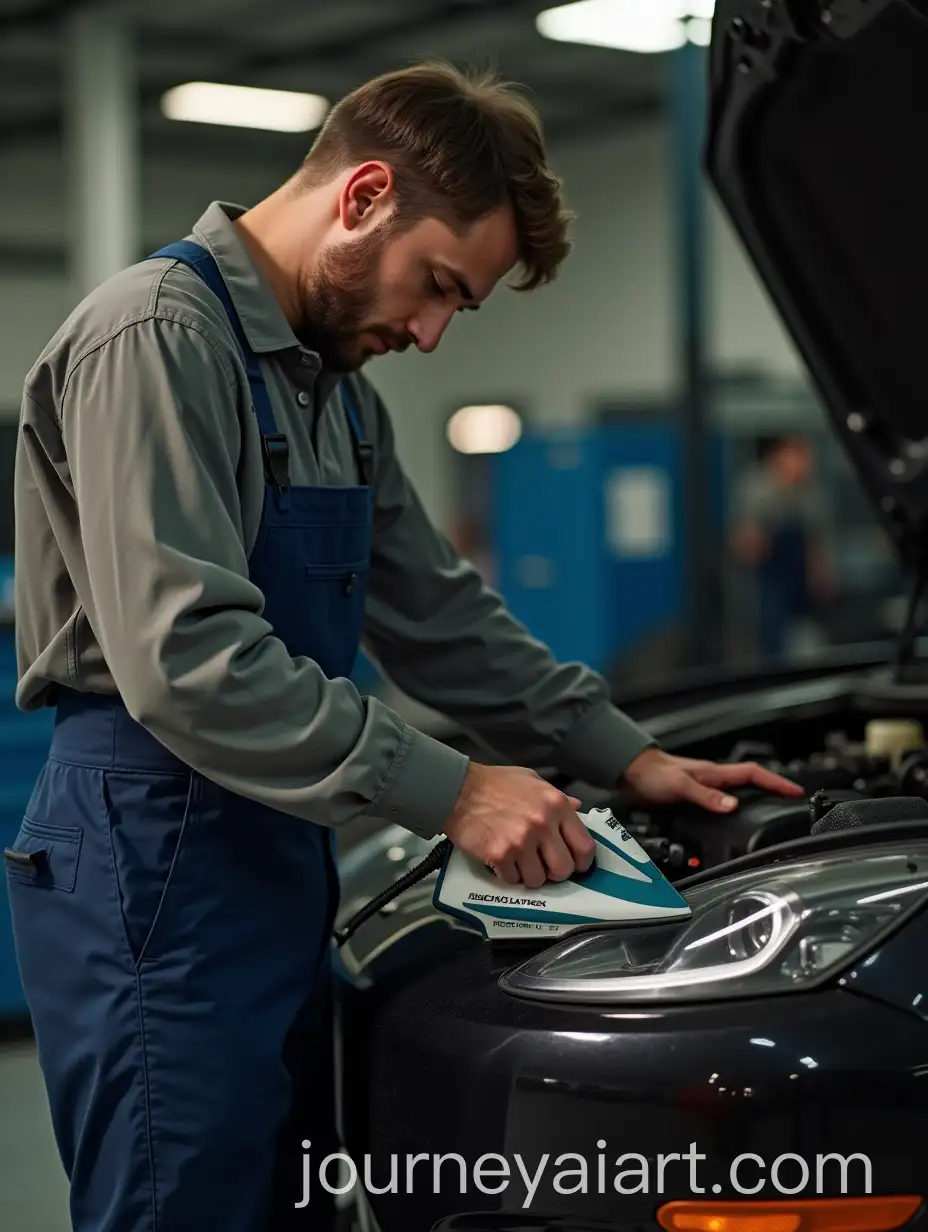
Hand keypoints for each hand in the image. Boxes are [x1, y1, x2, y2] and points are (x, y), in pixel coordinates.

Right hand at [442, 763, 594, 888]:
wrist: (457, 789)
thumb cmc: (494, 784)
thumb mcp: (531, 781)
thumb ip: (557, 797)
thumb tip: (577, 807)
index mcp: (556, 805)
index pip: (584, 846)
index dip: (582, 862)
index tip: (575, 865)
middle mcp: (543, 824)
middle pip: (564, 869)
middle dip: (555, 873)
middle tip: (543, 866)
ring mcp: (522, 841)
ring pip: (538, 879)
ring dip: (529, 875)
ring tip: (519, 862)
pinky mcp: (500, 854)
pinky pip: (513, 879)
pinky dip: (507, 874)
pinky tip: (501, 860)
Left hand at [622, 748, 803, 813]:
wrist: (629, 772)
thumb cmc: (652, 774)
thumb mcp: (680, 786)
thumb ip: (706, 796)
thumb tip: (733, 806)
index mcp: (714, 773)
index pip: (753, 774)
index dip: (776, 782)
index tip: (796, 791)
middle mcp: (713, 778)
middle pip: (751, 782)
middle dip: (773, 789)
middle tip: (791, 801)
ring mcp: (705, 786)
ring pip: (738, 791)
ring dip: (756, 798)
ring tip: (773, 809)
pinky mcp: (694, 795)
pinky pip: (722, 801)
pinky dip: (735, 807)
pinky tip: (736, 815)